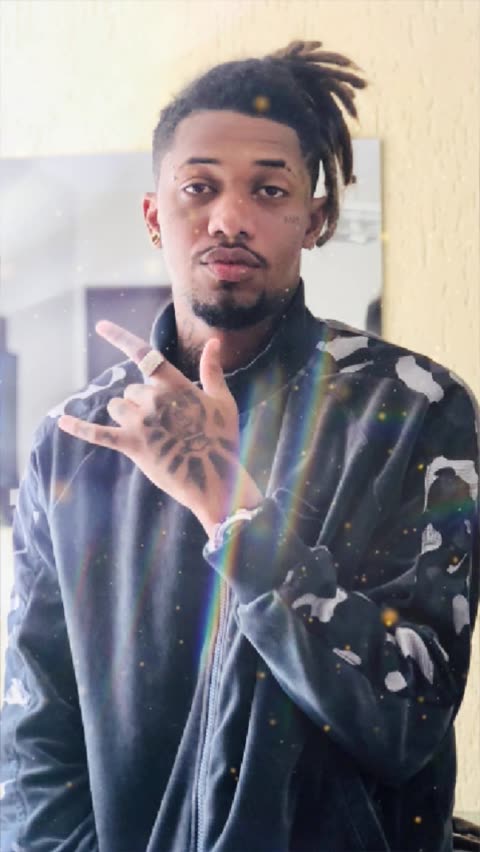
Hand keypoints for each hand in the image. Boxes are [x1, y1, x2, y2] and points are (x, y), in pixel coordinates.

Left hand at [58, 321, 262, 535]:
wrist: (214, 478)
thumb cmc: (222, 439)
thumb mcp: (222, 401)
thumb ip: (212, 370)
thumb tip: (214, 341)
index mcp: (175, 384)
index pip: (144, 353)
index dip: (120, 337)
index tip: (101, 326)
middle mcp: (154, 399)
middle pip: (130, 391)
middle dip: (141, 404)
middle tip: (165, 426)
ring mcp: (141, 422)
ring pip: (117, 407)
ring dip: (126, 417)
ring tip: (151, 435)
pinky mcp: (131, 445)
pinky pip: (98, 433)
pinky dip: (79, 428)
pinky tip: (62, 422)